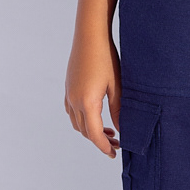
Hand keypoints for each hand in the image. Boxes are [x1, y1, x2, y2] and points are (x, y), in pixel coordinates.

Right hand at [65, 34, 120, 156]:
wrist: (89, 35)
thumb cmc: (106, 58)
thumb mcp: (117, 86)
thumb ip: (118, 110)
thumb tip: (120, 130)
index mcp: (87, 103)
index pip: (94, 135)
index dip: (104, 147)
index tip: (114, 154)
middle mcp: (74, 101)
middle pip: (85, 131)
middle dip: (99, 141)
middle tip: (116, 144)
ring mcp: (69, 94)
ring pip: (77, 123)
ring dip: (90, 131)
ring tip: (108, 132)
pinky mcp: (68, 87)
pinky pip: (72, 111)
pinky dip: (83, 120)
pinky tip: (95, 116)